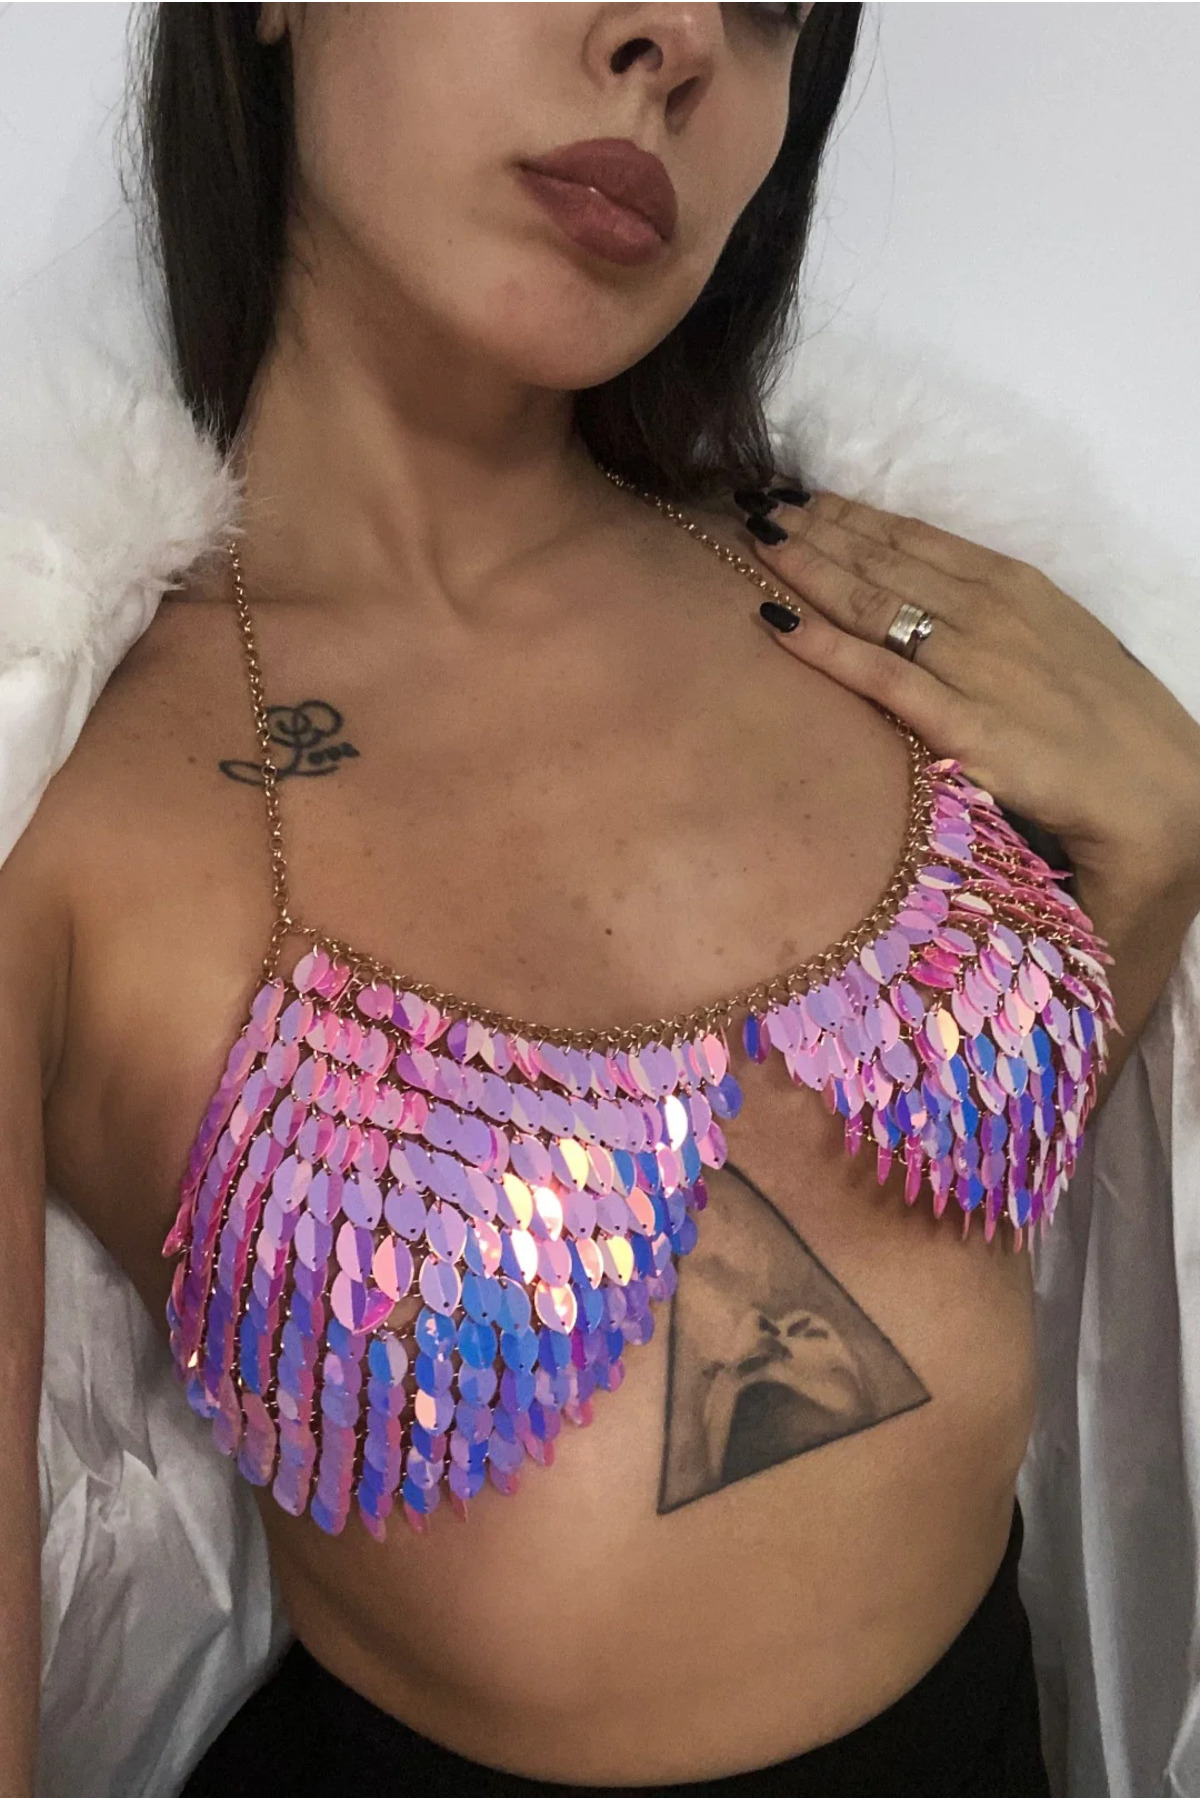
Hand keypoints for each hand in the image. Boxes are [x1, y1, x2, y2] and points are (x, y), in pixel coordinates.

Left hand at [744, 490, 1199, 904]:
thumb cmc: (1105, 718)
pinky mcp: (963, 723)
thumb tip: (937, 599)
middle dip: (813, 528)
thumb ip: (994, 613)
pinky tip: (775, 622)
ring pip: (871, 602)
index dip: (850, 514)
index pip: (914, 538)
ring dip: (808, 565)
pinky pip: (878, 675)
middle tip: (754, 503)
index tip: (798, 496)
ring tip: (755, 539)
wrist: (1155, 787)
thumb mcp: (1054, 638)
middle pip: (882, 559)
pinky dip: (822, 645)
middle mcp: (987, 611)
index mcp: (1013, 585)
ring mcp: (973, 664)